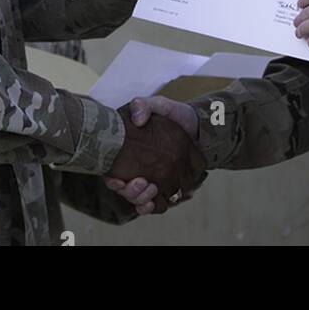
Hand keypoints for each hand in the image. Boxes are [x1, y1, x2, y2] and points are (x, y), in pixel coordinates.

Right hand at [105, 96, 200, 214]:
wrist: (195, 124)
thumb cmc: (172, 114)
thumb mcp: (157, 105)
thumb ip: (144, 106)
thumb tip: (138, 120)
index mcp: (127, 153)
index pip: (112, 173)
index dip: (112, 181)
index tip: (117, 180)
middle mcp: (134, 171)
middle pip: (126, 191)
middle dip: (131, 192)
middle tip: (142, 182)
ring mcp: (150, 180)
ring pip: (140, 200)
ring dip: (143, 199)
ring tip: (153, 189)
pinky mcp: (166, 186)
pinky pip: (158, 203)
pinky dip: (158, 204)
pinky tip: (168, 197)